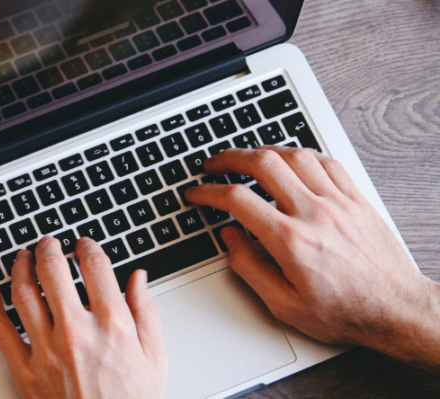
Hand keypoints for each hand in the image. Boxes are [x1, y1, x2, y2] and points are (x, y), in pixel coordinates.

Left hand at [0, 237, 166, 398]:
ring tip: (22, 258)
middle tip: (48, 244)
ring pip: (23, 294)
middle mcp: (76, 333)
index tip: (83, 245)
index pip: (94, 267)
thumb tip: (139, 279)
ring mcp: (46, 351)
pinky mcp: (24, 370)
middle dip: (48, 249)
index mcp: (112, 326)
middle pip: (52, 271)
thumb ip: (146, 313)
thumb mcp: (155, 359)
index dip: (87, 247)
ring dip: (20, 268)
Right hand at [184, 146, 439, 369]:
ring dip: (265, 151)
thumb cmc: (344, 311)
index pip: (237, 199)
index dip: (208, 192)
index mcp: (290, 241)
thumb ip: (249, 267)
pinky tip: (291, 161)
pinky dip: (302, 155)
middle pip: (263, 164)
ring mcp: (339, 203)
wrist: (395, 310)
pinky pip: (327, 162)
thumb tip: (231, 238)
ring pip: (295, 155)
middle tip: (214, 164)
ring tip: (248, 157)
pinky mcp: (357, 200)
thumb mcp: (283, 304)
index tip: (197, 193)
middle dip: (230, 157)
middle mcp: (314, 214)